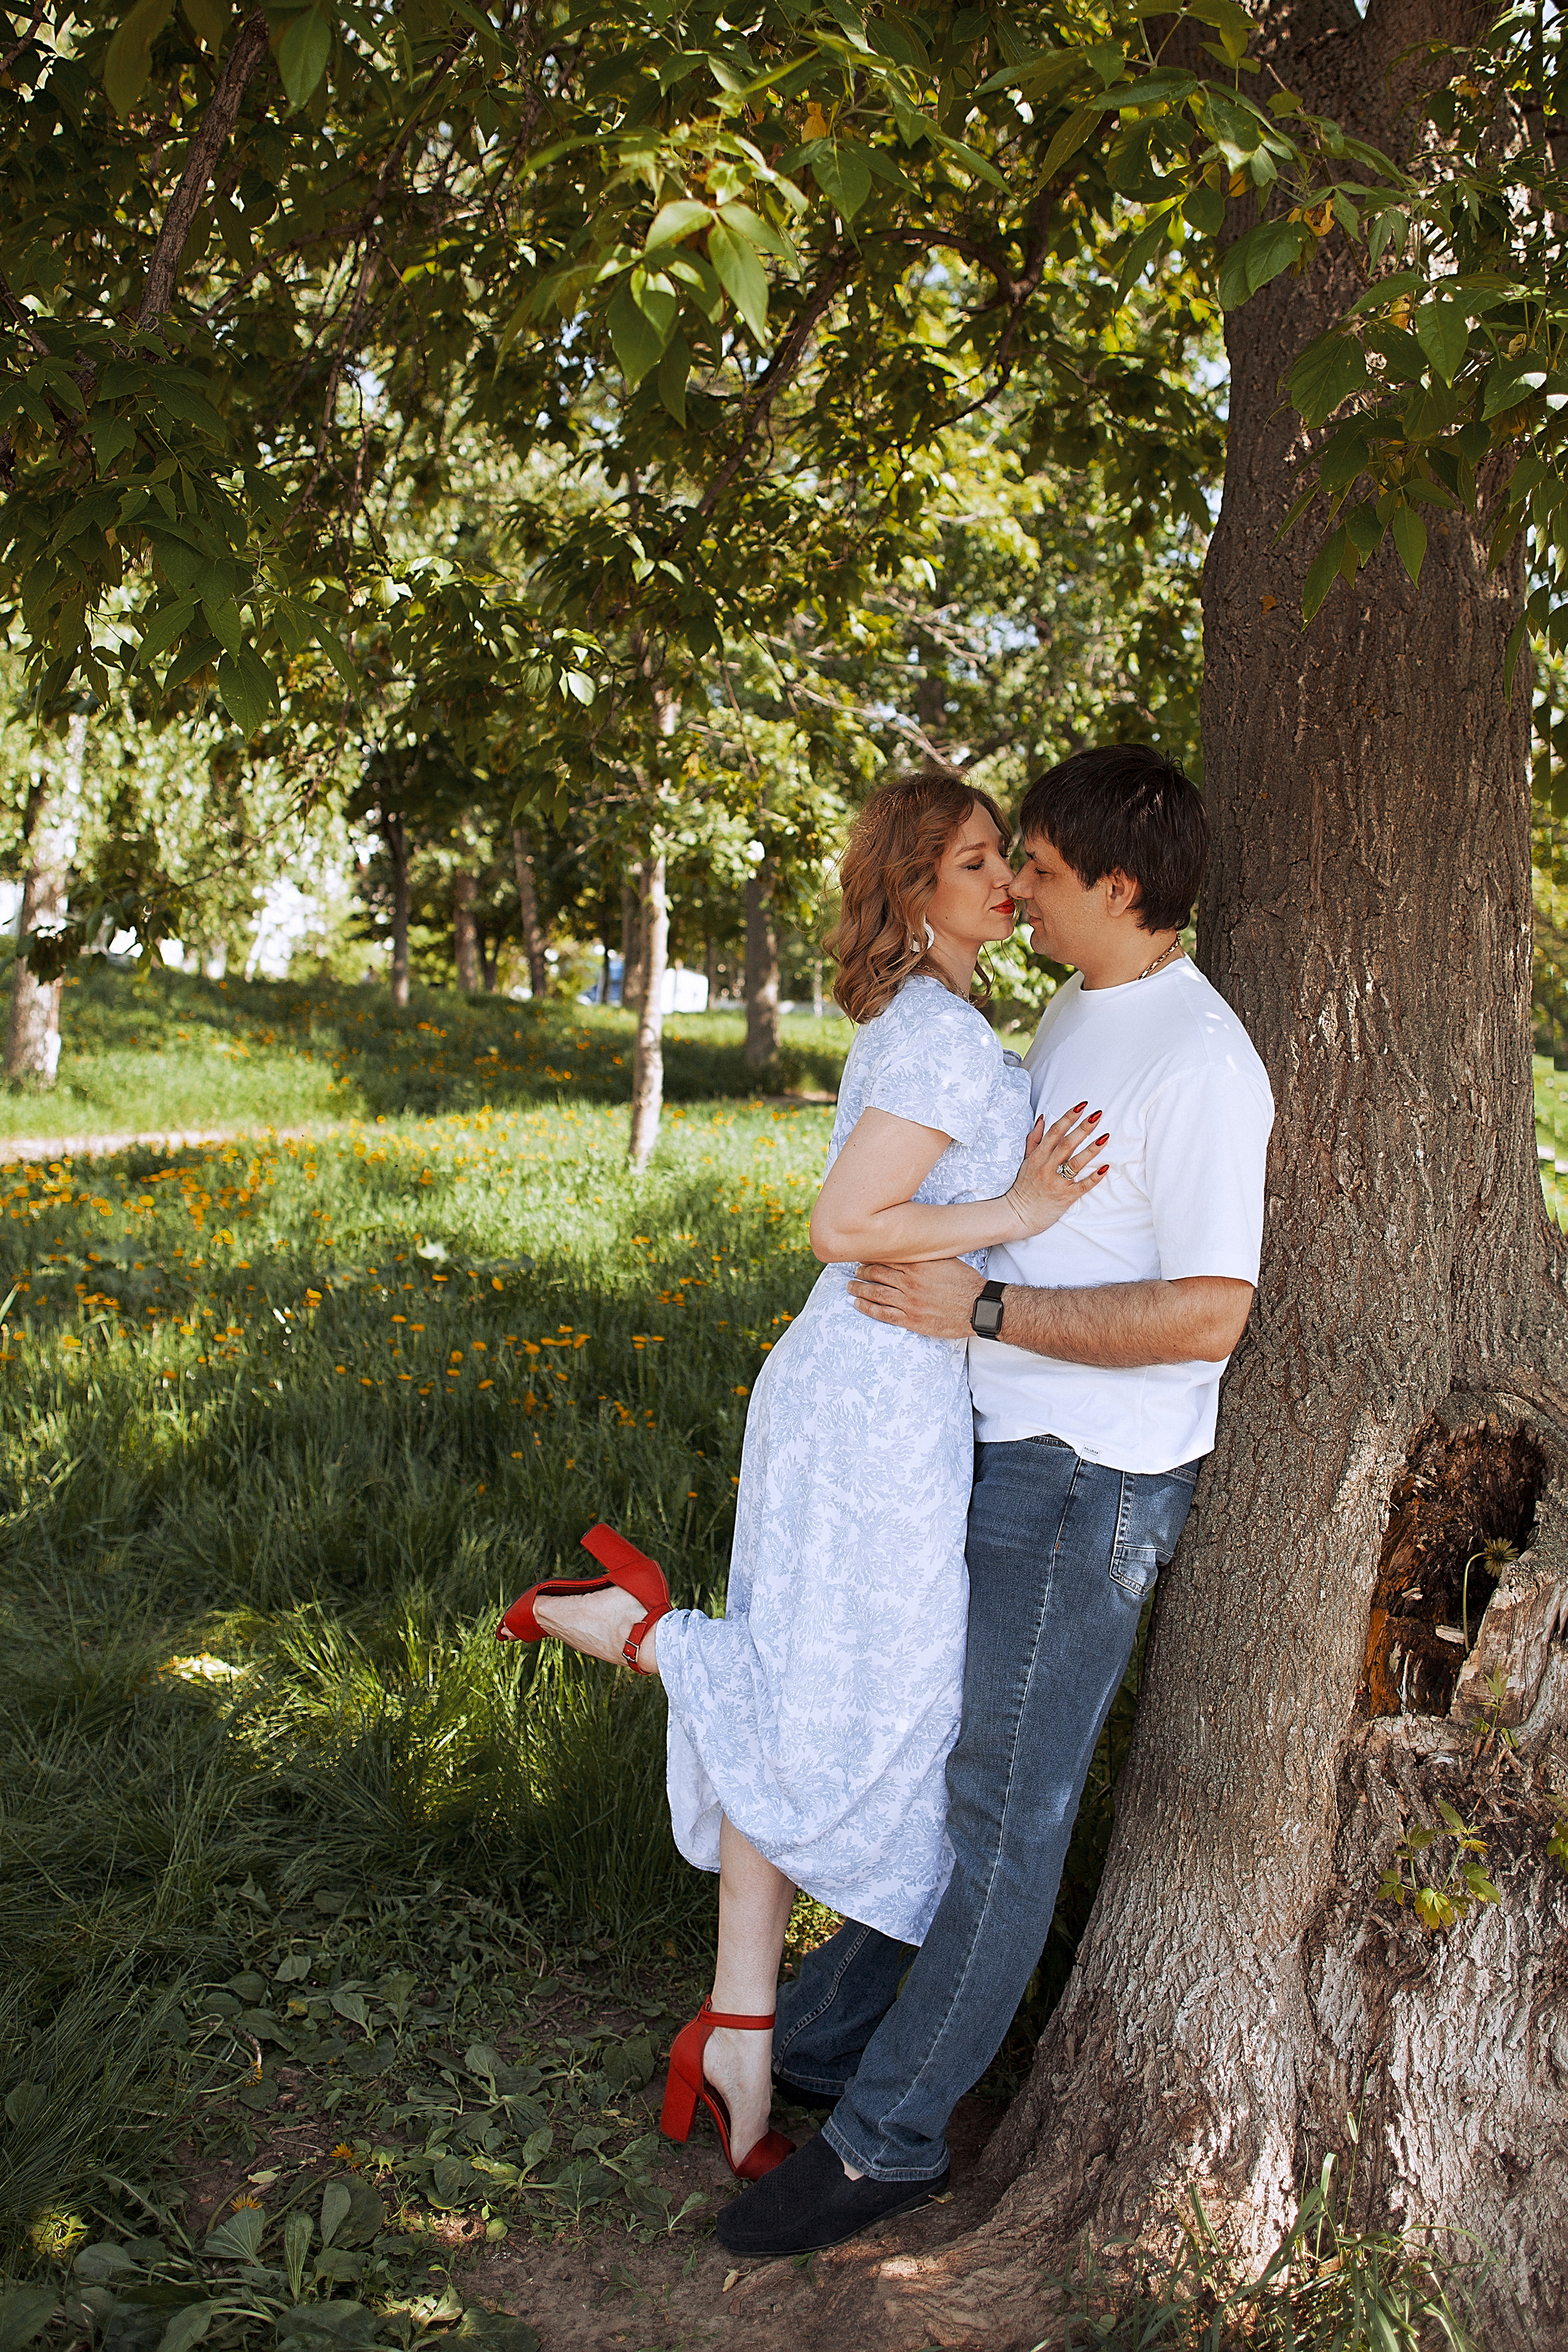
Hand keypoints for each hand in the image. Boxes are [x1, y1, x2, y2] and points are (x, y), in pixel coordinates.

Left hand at [849, 1257, 983, 1338]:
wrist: (977, 1307)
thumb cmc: (965, 1282)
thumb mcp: (946, 1260)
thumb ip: (926, 1255)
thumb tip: (912, 1246)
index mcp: (918, 1264)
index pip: (887, 1256)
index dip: (872, 1255)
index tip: (863, 1254)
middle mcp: (910, 1281)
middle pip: (877, 1273)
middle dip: (862, 1271)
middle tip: (855, 1270)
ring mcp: (908, 1301)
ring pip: (875, 1292)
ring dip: (859, 1288)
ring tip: (850, 1285)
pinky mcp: (910, 1319)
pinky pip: (882, 1313)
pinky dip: (867, 1307)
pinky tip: (857, 1304)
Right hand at [1001, 1103, 1107, 1235]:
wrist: (1018, 1215)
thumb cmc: (1024, 1187)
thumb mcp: (1025, 1160)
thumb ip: (1034, 1139)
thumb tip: (1043, 1119)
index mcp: (1038, 1156)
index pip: (1055, 1132)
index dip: (1069, 1117)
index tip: (1082, 1106)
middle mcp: (1047, 1167)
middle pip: (1067, 1144)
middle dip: (1083, 1128)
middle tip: (1097, 1115)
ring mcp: (1056, 1182)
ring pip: (1076, 1163)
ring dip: (1091, 1149)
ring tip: (1105, 1137)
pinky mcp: (1065, 1197)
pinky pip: (1081, 1186)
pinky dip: (1093, 1178)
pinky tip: (1105, 1168)